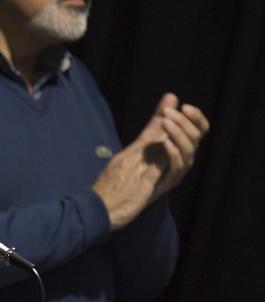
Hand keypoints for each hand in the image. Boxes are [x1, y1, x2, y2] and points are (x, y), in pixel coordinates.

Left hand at [93, 93, 209, 229]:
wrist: (105, 205)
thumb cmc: (125, 174)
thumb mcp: (142, 143)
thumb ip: (156, 122)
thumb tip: (170, 96)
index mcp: (176, 151)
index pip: (197, 131)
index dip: (196, 118)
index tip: (185, 106)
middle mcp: (177, 162)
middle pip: (195, 140)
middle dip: (186, 123)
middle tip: (171, 112)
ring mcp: (170, 174)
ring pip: (189, 153)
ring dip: (179, 135)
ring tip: (168, 122)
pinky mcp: (162, 185)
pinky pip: (176, 169)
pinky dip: (174, 154)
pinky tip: (166, 143)